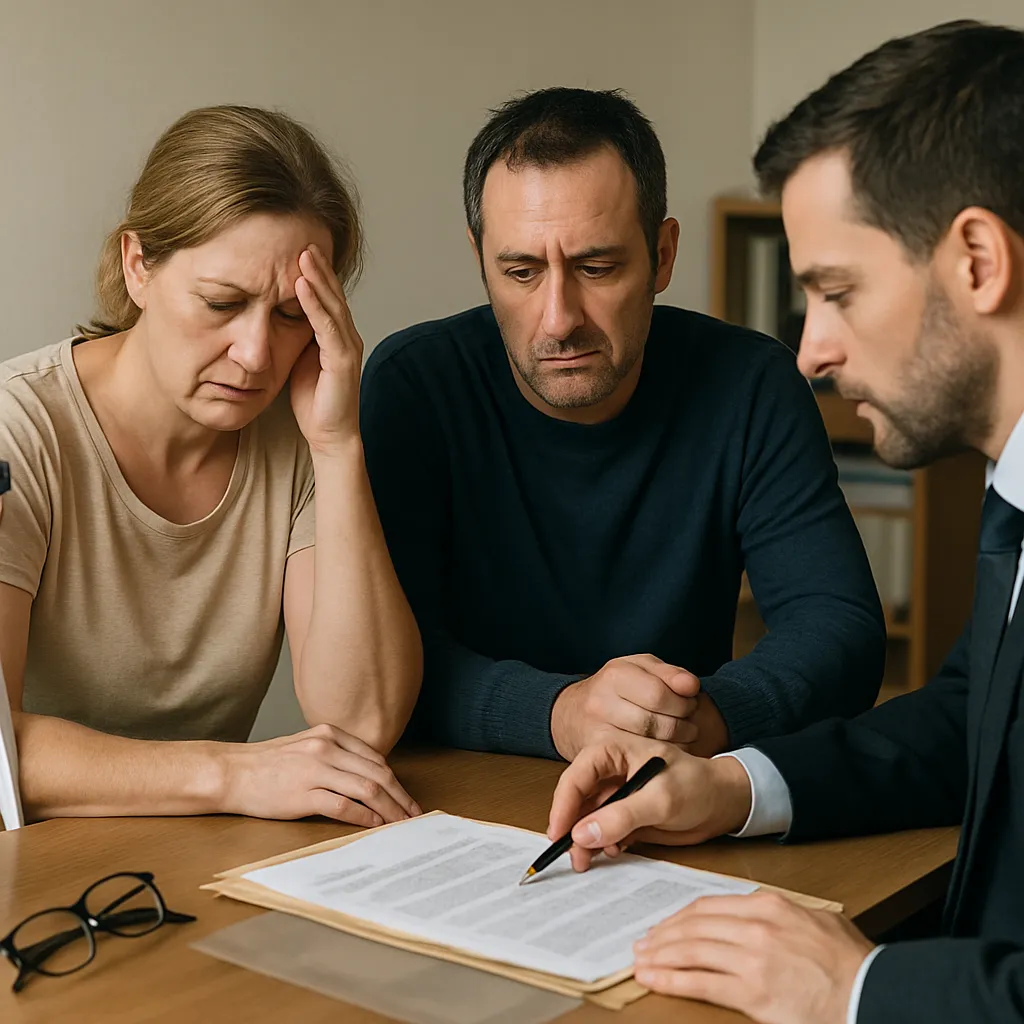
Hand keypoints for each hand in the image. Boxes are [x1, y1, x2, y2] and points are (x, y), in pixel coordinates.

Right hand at [218, 723, 421, 825]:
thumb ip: (336, 755)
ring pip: (367, 790)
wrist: (231, 772)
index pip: (375, 758)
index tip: (406, 797)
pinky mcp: (304, 794)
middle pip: (377, 774)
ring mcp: (315, 770)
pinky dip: (365, 818)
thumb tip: (366, 777)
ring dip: (389, 809)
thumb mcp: (306, 747)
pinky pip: (344, 807)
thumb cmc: (267, 764)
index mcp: (330, 734)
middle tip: (414, 814)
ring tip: (401, 824)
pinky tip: (375, 826)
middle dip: (400, 796)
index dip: (396, 780)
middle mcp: (326, 747)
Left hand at [289, 244, 363, 454]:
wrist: (329, 435)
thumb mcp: (296, 358)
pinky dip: (315, 305)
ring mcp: (347, 347)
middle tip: (301, 236)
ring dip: (317, 278)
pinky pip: (327, 327)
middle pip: (332, 293)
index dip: (313, 271)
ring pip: (332, 305)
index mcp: (334, 335)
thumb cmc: (311, 401)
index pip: (325, 296)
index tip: (295, 246)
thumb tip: (269, 312)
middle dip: (317, 265)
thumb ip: (292, 334)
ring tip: (303, 254)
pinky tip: (302, 287)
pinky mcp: (343, 361)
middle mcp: (346, 336)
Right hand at [547, 736, 752, 871]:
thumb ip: (621, 815)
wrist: (723, 804)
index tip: (559, 833)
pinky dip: (600, 845)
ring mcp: (615, 794)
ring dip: (584, 841)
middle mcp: (609, 771)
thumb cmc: (698, 786)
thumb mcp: (661, 800)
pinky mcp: (622, 816)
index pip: (577, 775)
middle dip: (571, 828)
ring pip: (586, 819)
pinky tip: (612, 852)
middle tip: (573, 856)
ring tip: (586, 862)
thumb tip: (583, 833)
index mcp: (613, 750)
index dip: (563, 804)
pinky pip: (601, 832)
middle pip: (576, 799)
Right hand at [550, 654, 700, 760]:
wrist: (570, 713)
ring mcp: (599, 731)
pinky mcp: (600, 754)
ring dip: (675, 742)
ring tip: (679, 733)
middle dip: (683, 723)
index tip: (690, 701)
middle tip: (688, 720)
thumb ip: (669, 673)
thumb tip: (691, 685)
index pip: (660, 694)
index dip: (683, 701)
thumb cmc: (613, 687)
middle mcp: (602, 702)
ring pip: (651, 744)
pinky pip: (638, 759)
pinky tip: (662, 747)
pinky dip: (658, 755)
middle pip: (657, 722)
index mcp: (615, 675)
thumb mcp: (639, 667)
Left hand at [633, 892, 874, 1023]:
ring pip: (690, 950)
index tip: (664, 926)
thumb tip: (757, 917)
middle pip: (693, 925)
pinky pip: (700, 982)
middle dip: (663, 935)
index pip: (708, 906)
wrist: (872, 993)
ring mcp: (752, 958)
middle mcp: (756, 926)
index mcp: (769, 906)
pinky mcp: (753, 992)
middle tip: (642, 943)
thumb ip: (781, 915)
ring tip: (640, 961)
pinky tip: (653, 980)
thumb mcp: (816, 921)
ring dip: (660, 956)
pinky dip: (671, 980)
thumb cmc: (852, 962)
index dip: (680, 917)